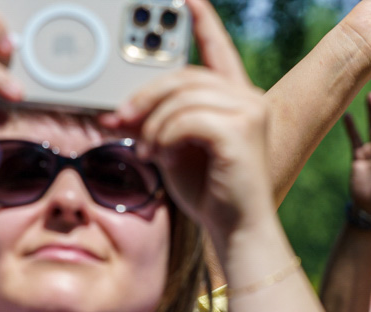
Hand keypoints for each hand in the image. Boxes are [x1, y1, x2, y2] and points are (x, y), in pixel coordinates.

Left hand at [105, 0, 270, 244]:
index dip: (203, 22)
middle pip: (185, 74)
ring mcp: (250, 112)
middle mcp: (250, 100)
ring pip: (181, 95)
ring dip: (153, 122)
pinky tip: (161, 155)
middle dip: (145, 95)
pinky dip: (164, 136)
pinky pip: (186, 117)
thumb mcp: (173, 148)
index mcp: (237, 101)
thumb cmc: (211, 196)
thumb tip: (120, 109)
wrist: (237, 231)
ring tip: (149, 148)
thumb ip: (156, 122)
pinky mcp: (242, 130)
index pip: (219, 51)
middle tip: (120, 118)